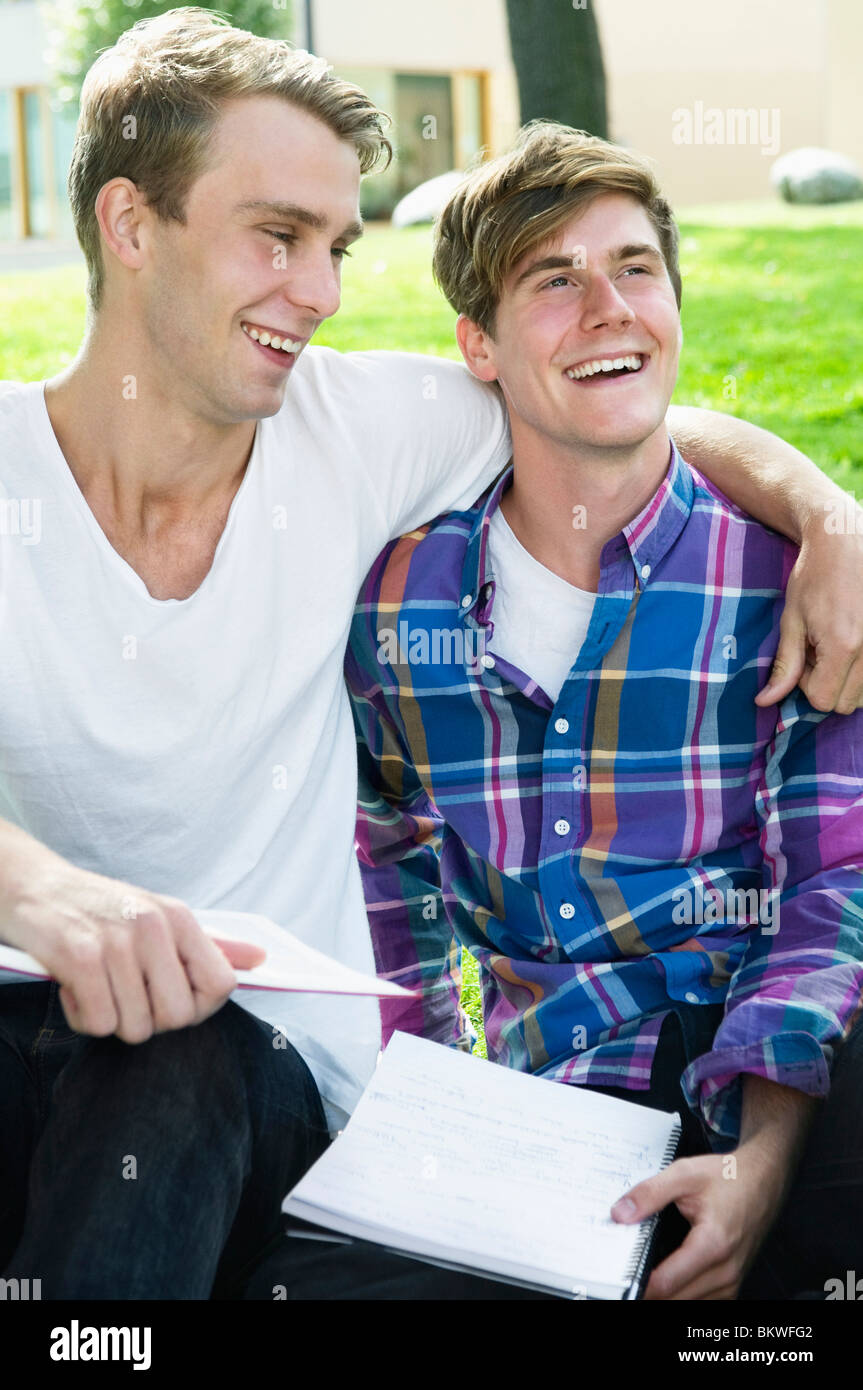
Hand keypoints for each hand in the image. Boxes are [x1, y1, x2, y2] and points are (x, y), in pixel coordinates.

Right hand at [5, 860, 264, 1043]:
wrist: (34, 887)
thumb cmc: (101, 908)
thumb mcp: (160, 916)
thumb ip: (209, 944)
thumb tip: (261, 958)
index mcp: (179, 918)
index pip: (221, 985)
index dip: (200, 1008)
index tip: (171, 1001)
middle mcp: (153, 927)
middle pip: (178, 1016)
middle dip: (152, 1020)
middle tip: (127, 996)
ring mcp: (115, 942)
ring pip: (135, 1027)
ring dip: (113, 1019)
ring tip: (99, 987)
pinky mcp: (78, 958)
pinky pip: (98, 1023)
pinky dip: (83, 1017)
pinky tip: (76, 990)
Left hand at [610, 1142, 783, 1299]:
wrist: (764, 1179)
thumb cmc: (730, 1176)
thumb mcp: (685, 1173)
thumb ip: (650, 1193)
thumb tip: (621, 1214)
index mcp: (713, 1244)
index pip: (668, 1282)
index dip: (640, 1284)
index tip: (622, 1277)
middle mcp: (726, 1270)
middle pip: (676, 1299)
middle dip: (650, 1290)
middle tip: (629, 1274)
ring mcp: (732, 1280)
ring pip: (689, 1304)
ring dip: (667, 1294)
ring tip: (646, 1275)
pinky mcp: (732, 1283)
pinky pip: (703, 1301)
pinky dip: (683, 1295)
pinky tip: (670, 1280)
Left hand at [756, 514, 862, 713]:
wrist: (844, 543)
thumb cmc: (813, 578)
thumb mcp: (792, 621)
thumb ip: (784, 666)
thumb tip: (765, 702)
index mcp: (843, 646)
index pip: (824, 700)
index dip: (808, 686)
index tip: (804, 659)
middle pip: (846, 703)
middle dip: (827, 686)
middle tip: (818, 653)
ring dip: (846, 680)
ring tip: (835, 646)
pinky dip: (861, 671)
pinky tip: (849, 644)